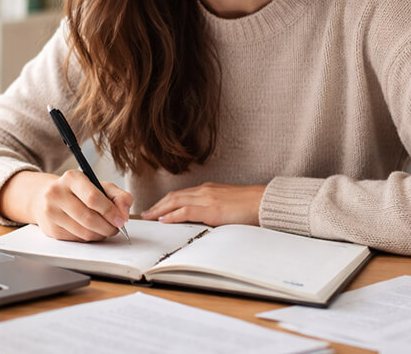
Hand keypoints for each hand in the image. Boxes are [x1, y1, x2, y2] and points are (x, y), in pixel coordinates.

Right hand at [0, 170, 132, 241]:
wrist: (45, 197)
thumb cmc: (77, 191)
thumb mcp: (99, 185)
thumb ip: (118, 196)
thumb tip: (124, 213)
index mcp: (71, 178)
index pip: (93, 198)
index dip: (110, 211)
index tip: (121, 220)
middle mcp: (57, 193)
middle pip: (89, 218)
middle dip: (107, 227)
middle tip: (116, 228)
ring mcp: (51, 212)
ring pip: (83, 232)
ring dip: (100, 235)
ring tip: (105, 229)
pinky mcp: (51, 229)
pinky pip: (77, 239)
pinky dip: (89, 238)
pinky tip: (91, 231)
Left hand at [140, 182, 265, 225]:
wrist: (265, 202)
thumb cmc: (250, 205)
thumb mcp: (228, 205)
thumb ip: (214, 208)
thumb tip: (205, 219)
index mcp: (208, 189)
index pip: (181, 195)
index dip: (166, 202)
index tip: (156, 209)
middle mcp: (204, 191)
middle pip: (174, 196)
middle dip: (158, 205)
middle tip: (145, 214)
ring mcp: (207, 198)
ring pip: (176, 202)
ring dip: (160, 210)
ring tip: (149, 217)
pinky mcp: (211, 209)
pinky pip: (186, 211)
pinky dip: (172, 215)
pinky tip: (164, 220)